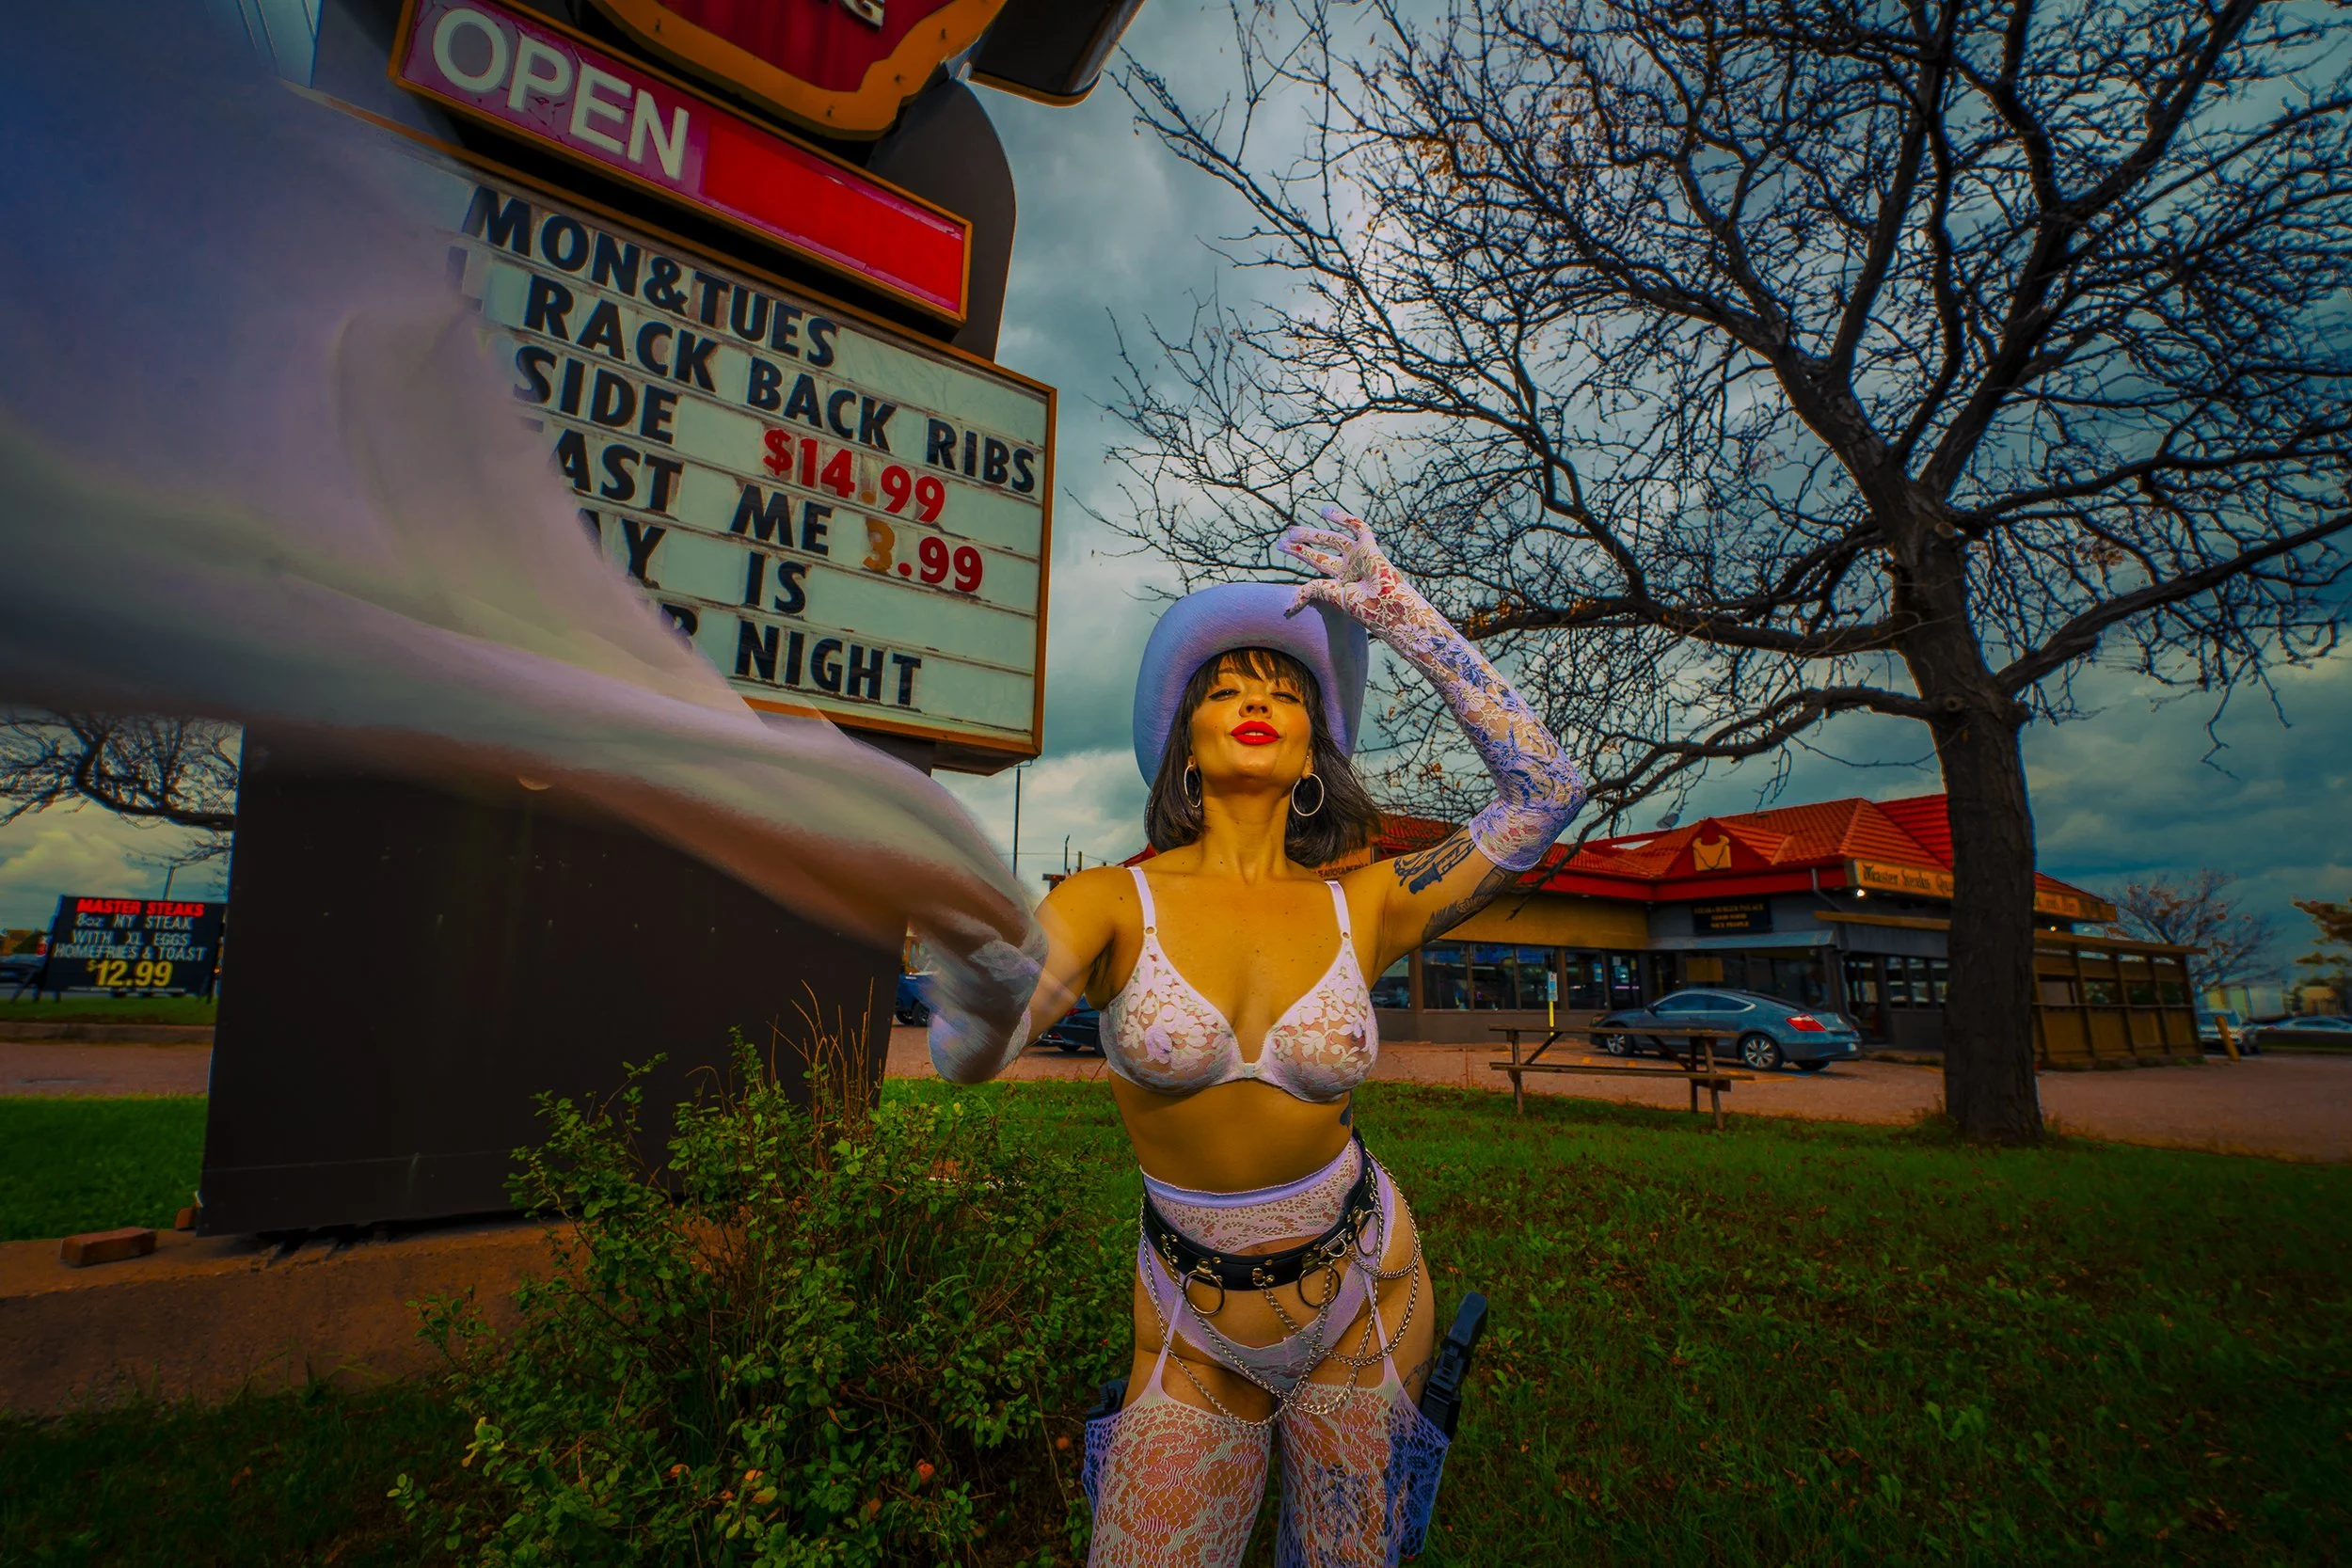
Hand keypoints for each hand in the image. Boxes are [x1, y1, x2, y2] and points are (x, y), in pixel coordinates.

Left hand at [1280, 505, 1431, 644]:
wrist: (1386, 606)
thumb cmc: (1362, 608)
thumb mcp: (1331, 597)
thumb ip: (1311, 591)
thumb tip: (1287, 606)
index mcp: (1340, 582)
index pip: (1316, 563)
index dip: (1300, 553)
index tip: (1282, 546)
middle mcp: (1349, 568)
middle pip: (1322, 551)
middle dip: (1304, 543)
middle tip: (1285, 537)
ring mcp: (1359, 557)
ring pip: (1334, 539)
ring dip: (1314, 534)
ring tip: (1294, 529)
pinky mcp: (1370, 547)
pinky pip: (1358, 528)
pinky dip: (1344, 518)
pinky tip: (1326, 512)